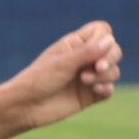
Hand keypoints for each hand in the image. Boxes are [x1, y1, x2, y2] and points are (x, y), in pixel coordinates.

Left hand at [3, 22, 120, 130]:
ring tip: (84, 81)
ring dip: (105, 75)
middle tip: (97, 67)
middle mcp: (84, 58)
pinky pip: (109, 89)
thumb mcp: (63, 63)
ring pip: (113, 71)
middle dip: (110, 57)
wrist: (25, 107)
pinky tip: (96, 90)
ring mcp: (88, 77)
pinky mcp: (89, 95)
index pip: (102, 31)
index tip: (94, 49)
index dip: (104, 38)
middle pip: (113, 50)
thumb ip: (87, 52)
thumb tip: (110, 41)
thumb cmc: (38, 80)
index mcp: (75, 44)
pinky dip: (106, 88)